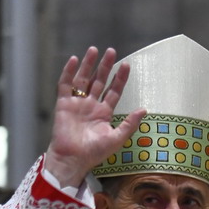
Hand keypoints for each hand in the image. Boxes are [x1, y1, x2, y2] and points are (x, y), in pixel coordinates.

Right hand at [43, 46, 146, 186]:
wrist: (73, 159)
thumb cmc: (94, 153)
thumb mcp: (117, 138)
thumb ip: (130, 124)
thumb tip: (145, 109)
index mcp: (104, 113)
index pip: (114, 91)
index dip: (120, 78)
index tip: (126, 65)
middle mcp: (91, 105)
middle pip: (99, 81)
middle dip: (105, 66)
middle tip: (111, 51)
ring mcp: (77, 103)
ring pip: (83, 79)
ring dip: (88, 65)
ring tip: (94, 50)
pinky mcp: (63, 104)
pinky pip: (65, 85)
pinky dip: (69, 72)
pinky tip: (74, 60)